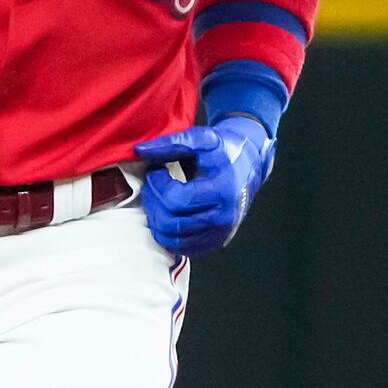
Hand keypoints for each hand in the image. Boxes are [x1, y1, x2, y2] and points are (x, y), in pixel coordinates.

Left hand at [135, 116, 275, 256]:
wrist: (248, 166)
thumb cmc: (223, 152)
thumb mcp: (201, 139)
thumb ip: (170, 143)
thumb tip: (139, 151)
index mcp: (222, 191)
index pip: (175, 199)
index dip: (158, 185)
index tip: (157, 171)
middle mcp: (223, 218)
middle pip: (170, 222)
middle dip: (153, 202)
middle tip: (154, 185)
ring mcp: (219, 234)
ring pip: (171, 239)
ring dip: (156, 218)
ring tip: (160, 198)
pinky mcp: (213, 243)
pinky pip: (179, 248)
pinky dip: (166, 232)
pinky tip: (167, 212)